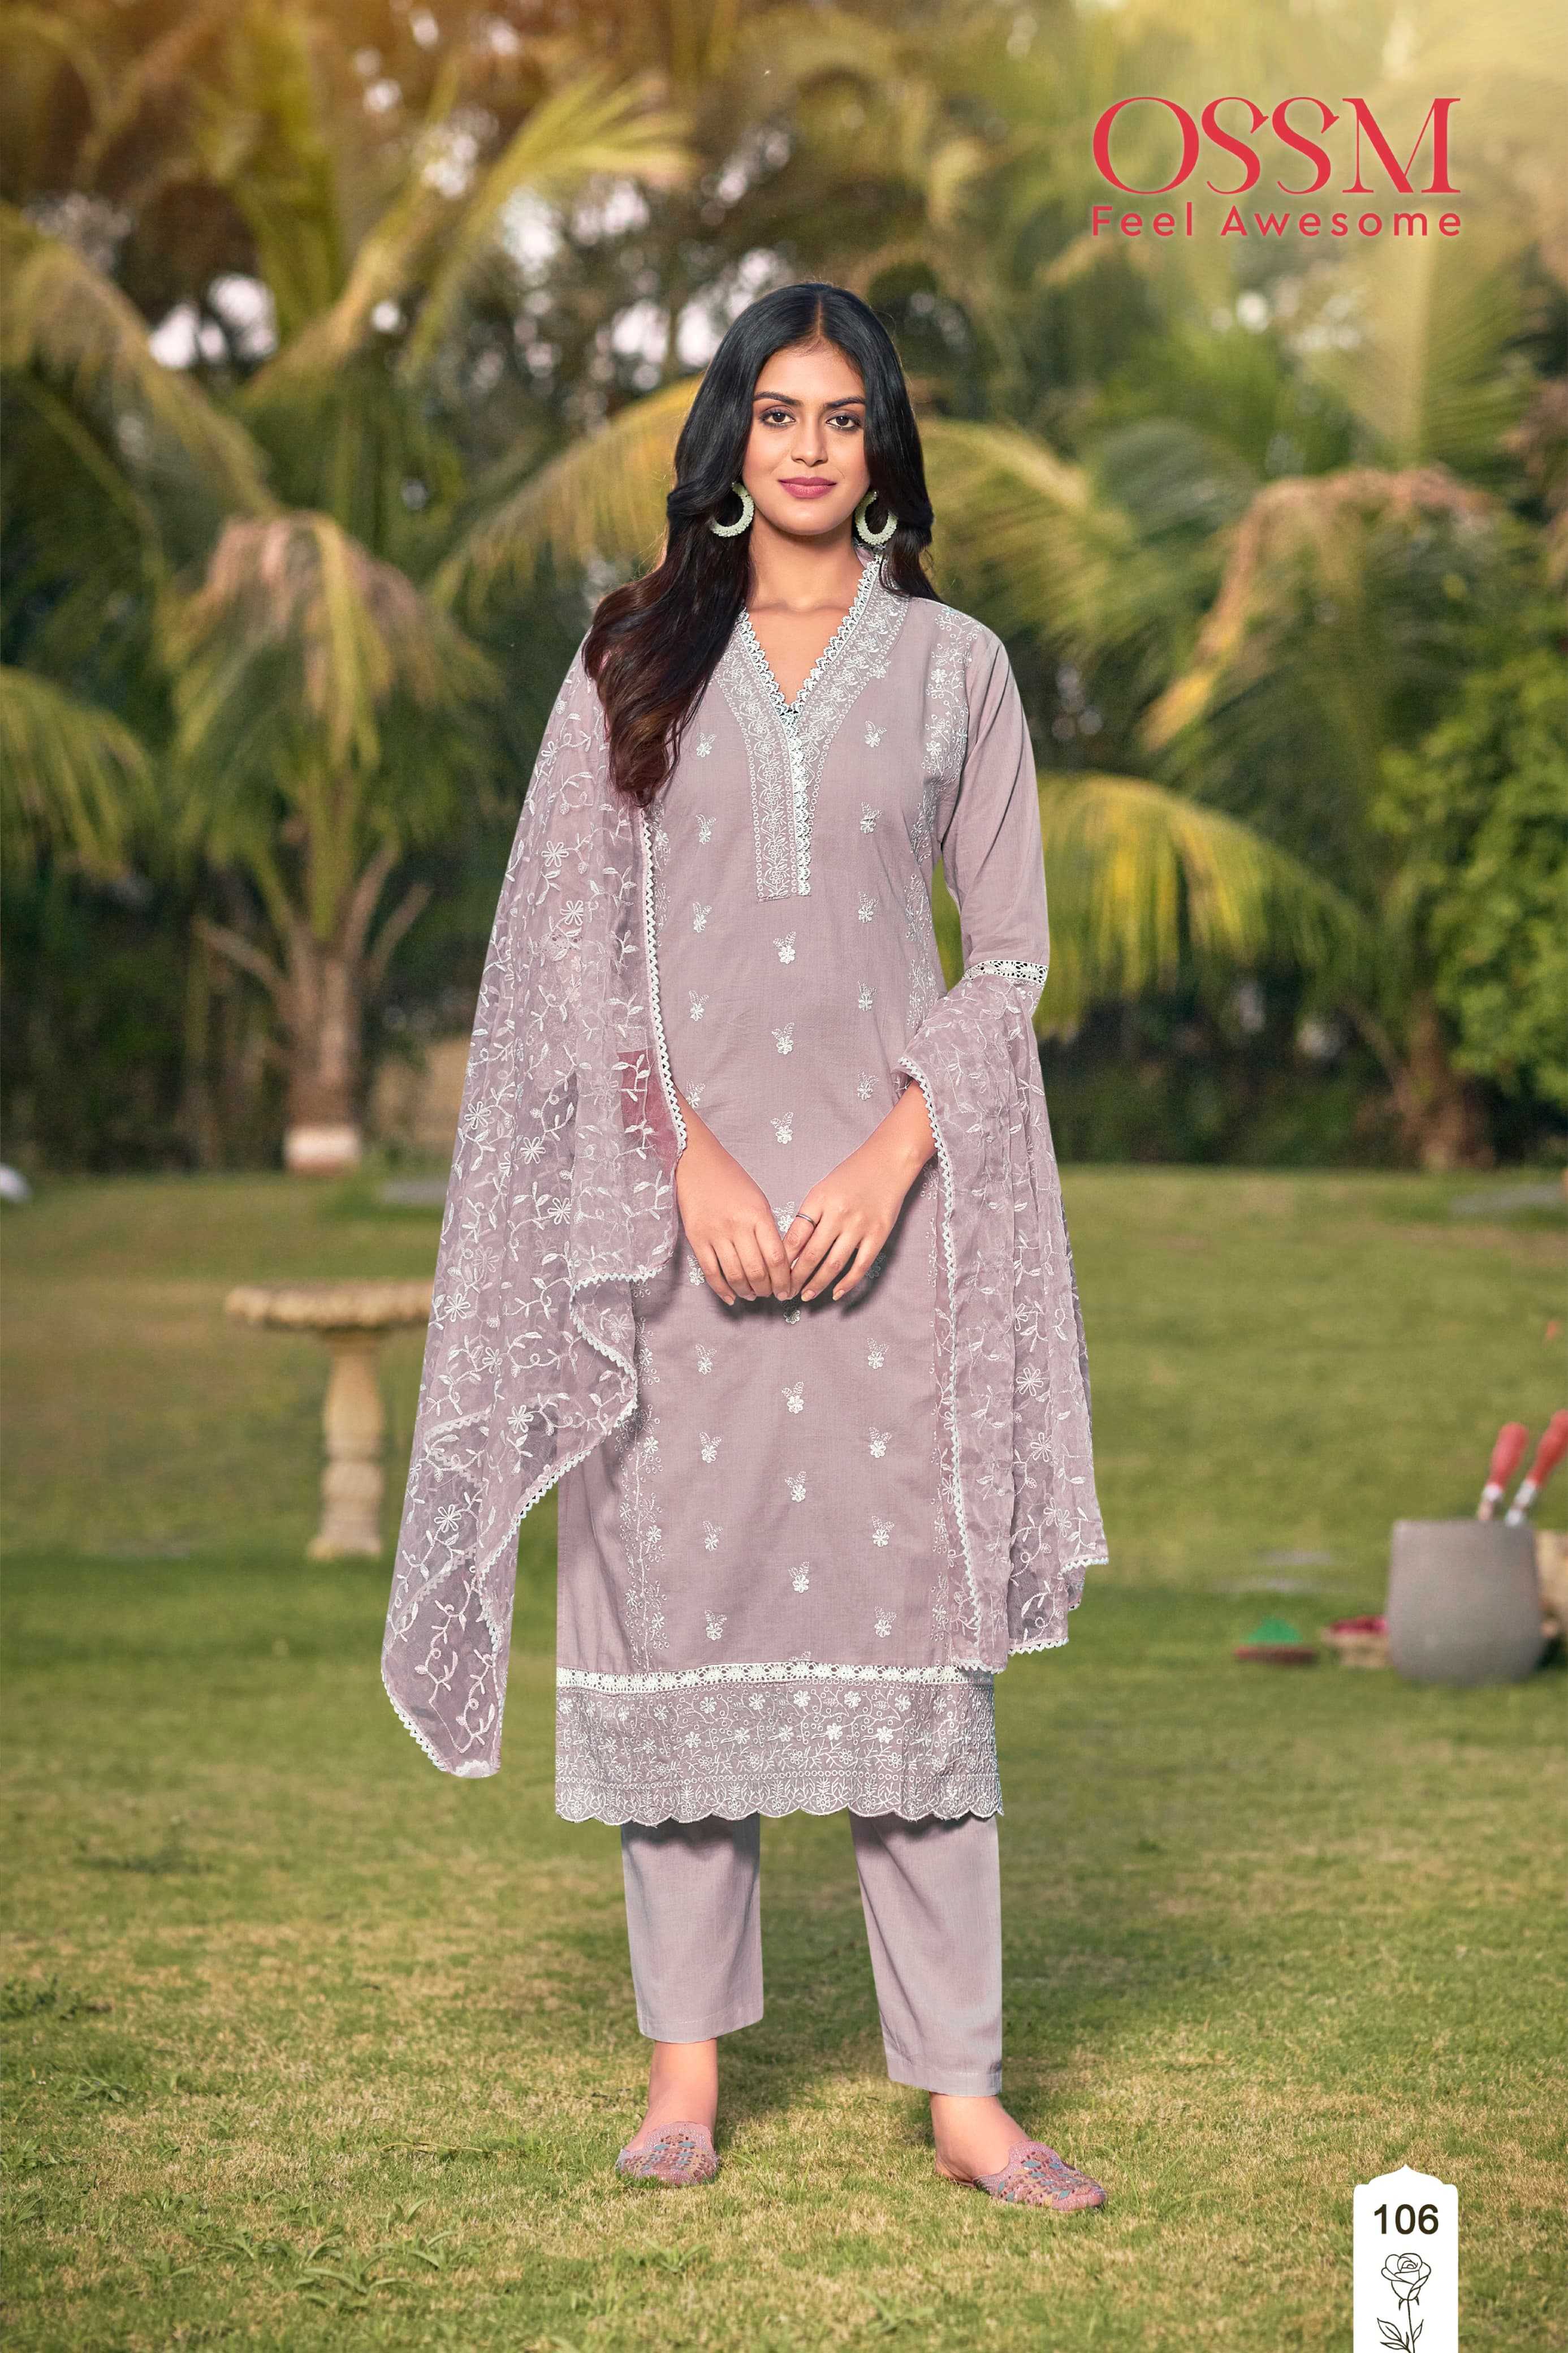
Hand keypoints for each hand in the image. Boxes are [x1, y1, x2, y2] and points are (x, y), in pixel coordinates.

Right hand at [673, 1098, 792, 1305]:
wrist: (697, 1163)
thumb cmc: (732, 1180)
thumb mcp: (758, 1200)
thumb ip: (767, 1229)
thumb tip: (777, 1261)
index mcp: (758, 1215)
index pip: (777, 1258)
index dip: (784, 1280)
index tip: (787, 1290)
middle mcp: (738, 1226)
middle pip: (757, 1271)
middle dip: (767, 1290)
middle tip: (772, 1295)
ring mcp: (715, 1234)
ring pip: (735, 1275)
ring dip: (747, 1291)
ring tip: (753, 1295)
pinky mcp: (696, 1239)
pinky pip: (711, 1272)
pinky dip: (722, 1289)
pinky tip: (731, 1297)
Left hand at [783, 1087, 933, 1303]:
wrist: (888, 1162)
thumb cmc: (851, 1176)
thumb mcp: (822, 1190)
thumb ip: (807, 1216)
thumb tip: (791, 1249)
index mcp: (820, 1201)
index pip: (796, 1237)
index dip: (783, 1260)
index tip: (774, 1274)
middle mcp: (839, 1214)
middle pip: (812, 1255)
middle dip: (796, 1278)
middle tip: (785, 1293)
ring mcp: (860, 1226)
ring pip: (834, 1264)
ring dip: (817, 1284)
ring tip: (806, 1296)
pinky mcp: (879, 1235)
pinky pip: (861, 1265)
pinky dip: (847, 1283)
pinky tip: (835, 1293)